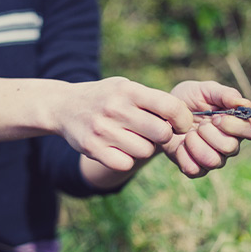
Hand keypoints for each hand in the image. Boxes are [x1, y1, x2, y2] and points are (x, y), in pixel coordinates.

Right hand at [56, 77, 192, 171]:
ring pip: (145, 151)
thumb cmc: (106, 97)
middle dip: (165, 136)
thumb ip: (152, 100)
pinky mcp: (93, 149)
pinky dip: (128, 159)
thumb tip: (186, 119)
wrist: (64, 106)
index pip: (170, 107)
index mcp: (128, 90)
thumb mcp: (125, 87)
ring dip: (145, 148)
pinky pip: (126, 164)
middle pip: (162, 133)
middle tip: (157, 133)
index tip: (182, 125)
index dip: (184, 119)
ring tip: (134, 138)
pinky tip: (121, 149)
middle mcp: (116, 108)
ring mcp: (103, 130)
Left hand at [163, 80, 250, 177]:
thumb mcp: (205, 90)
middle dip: (211, 134)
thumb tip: (244, 103)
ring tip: (188, 134)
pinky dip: (184, 156)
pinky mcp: (196, 168)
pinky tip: (180, 144)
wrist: (162, 113)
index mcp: (237, 124)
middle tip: (199, 124)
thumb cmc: (189, 99)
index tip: (217, 117)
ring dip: (197, 145)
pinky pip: (195, 170)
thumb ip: (225, 94)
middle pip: (231, 148)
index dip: (236, 126)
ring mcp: (214, 158)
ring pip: (214, 161)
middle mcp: (229, 143)